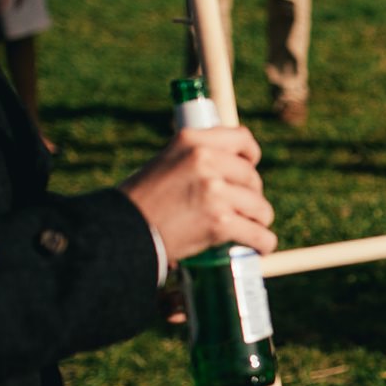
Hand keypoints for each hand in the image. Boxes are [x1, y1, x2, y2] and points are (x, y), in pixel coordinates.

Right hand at [119, 127, 276, 261]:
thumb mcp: (166, 162)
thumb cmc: (142, 201)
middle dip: (252, 195)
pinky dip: (263, 243)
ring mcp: (214, 191)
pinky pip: (258, 234)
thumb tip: (230, 165)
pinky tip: (260, 247)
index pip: (241, 138)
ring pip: (260, 207)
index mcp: (191, 140)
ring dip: (259, 220)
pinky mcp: (219, 222)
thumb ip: (195, 159)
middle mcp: (205, 160)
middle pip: (252, 178)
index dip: (251, 156)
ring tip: (251, 228)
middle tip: (241, 208)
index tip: (250, 167)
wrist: (123, 230)